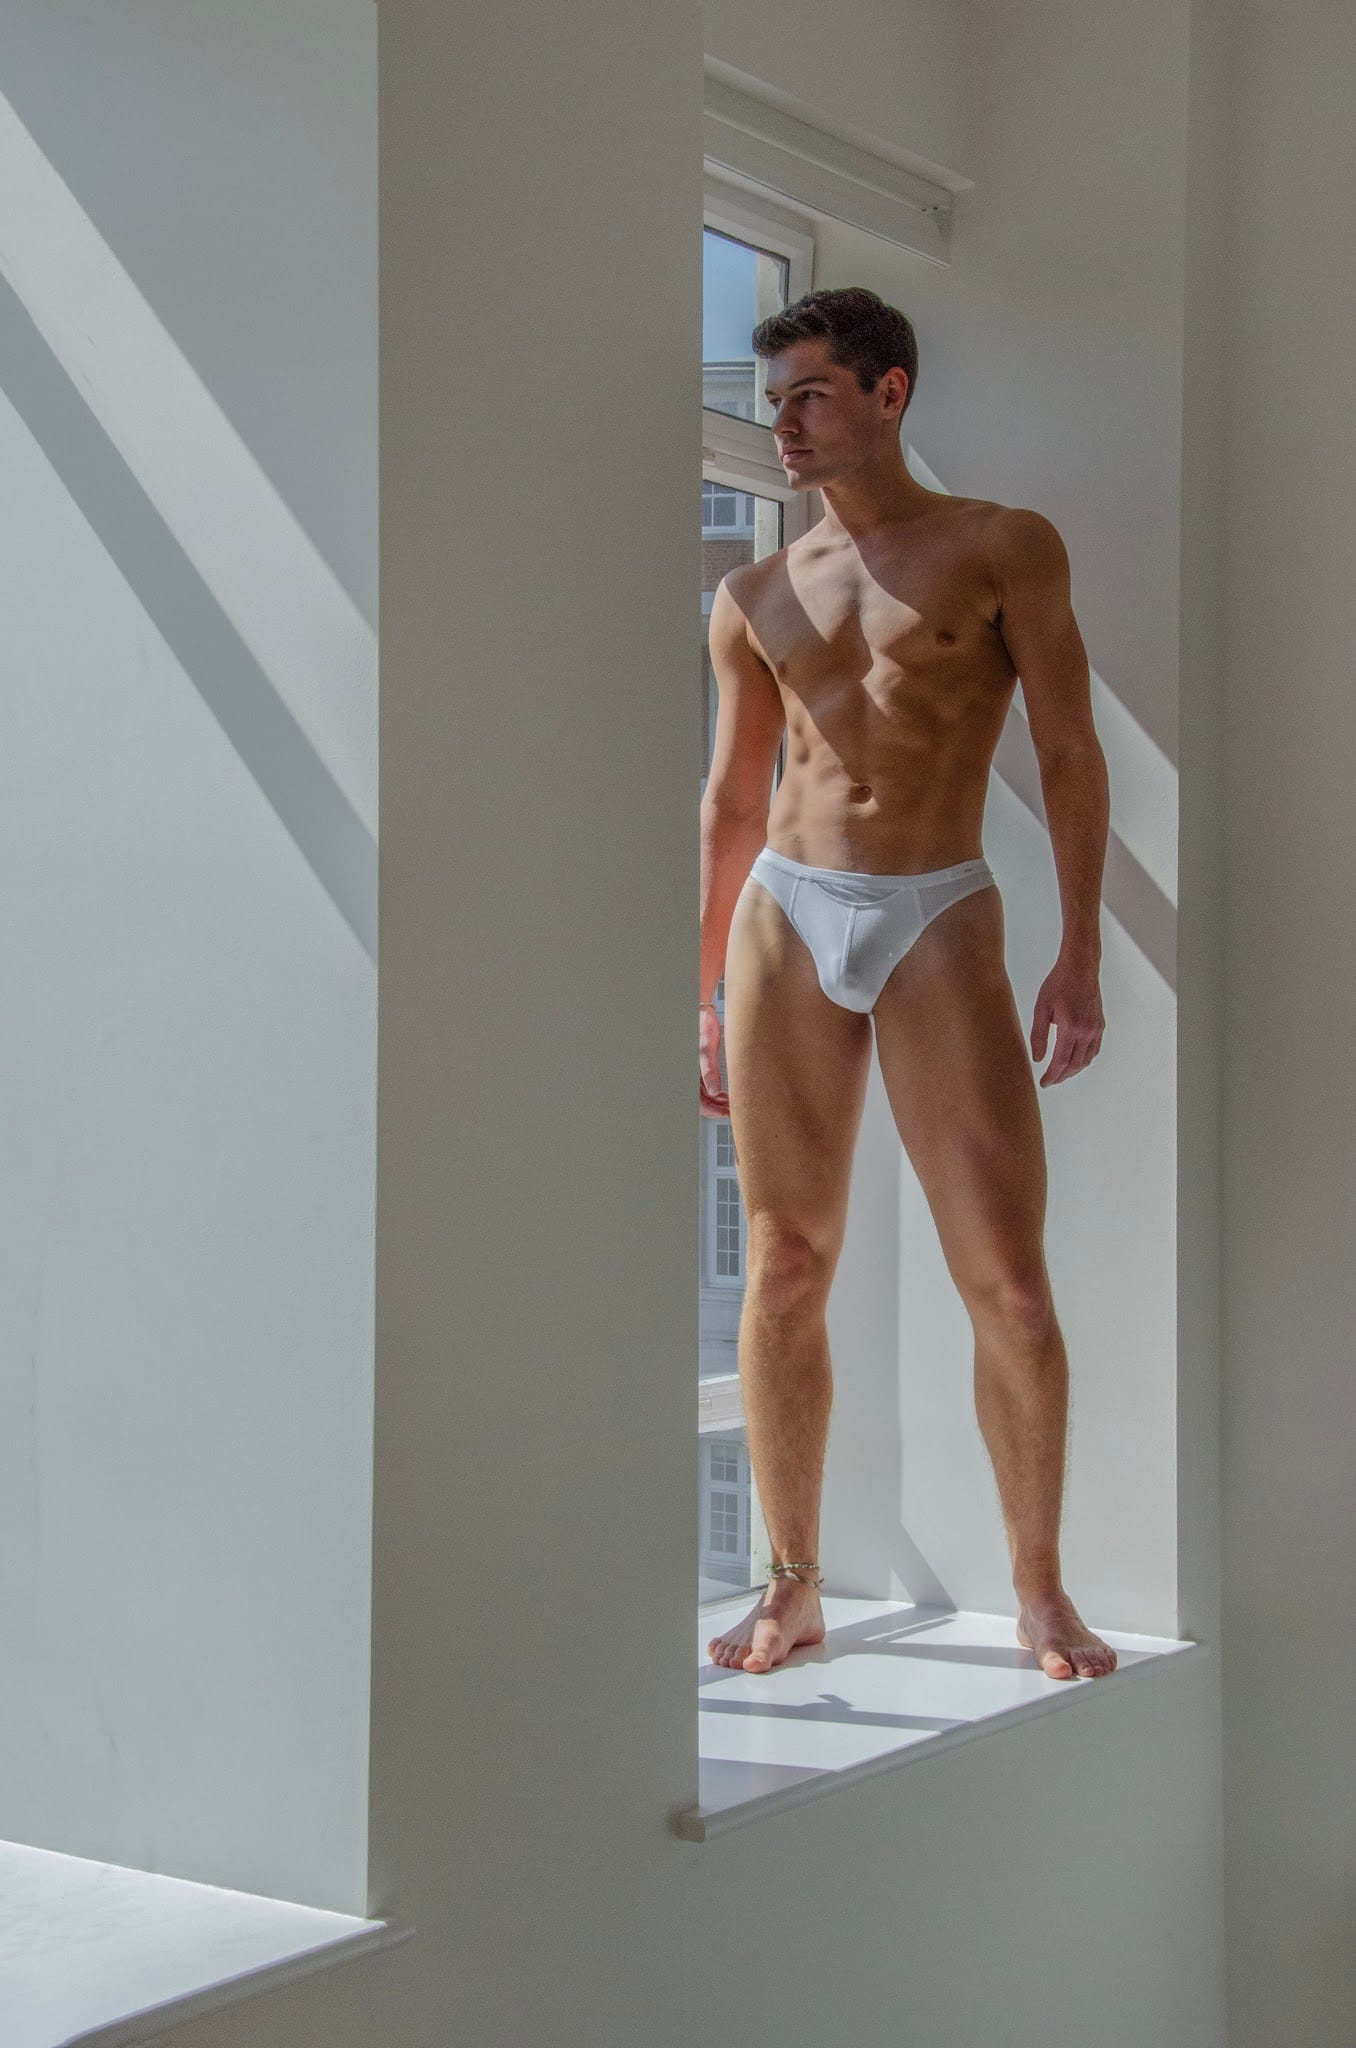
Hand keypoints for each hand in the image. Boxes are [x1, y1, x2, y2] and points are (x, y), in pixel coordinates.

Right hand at [699, 1002, 729, 1118]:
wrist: (703, 1011)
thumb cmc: (701, 1024)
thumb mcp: (706, 1048)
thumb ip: (709, 1070)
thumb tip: (714, 1091)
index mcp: (688, 1072)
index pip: (698, 1101)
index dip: (712, 1111)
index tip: (726, 1113)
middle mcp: (691, 1074)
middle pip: (702, 1101)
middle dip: (717, 1108)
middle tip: (733, 1111)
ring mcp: (696, 1072)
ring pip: (705, 1095)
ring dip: (718, 1102)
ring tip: (732, 1104)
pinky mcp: (702, 1067)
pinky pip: (707, 1086)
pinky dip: (717, 1093)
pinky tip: (726, 1094)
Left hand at [1030, 955, 1103, 1085]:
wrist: (1080, 967)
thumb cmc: (1059, 983)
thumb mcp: (1041, 1009)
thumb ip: (1038, 1036)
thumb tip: (1037, 1058)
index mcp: (1070, 1028)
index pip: (1061, 1061)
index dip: (1052, 1075)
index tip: (1043, 1083)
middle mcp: (1087, 1031)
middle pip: (1075, 1064)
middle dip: (1062, 1076)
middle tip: (1050, 1081)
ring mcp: (1096, 1029)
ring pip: (1086, 1059)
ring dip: (1073, 1070)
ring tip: (1060, 1073)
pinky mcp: (1100, 1025)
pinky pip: (1094, 1049)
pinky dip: (1084, 1059)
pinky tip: (1075, 1060)